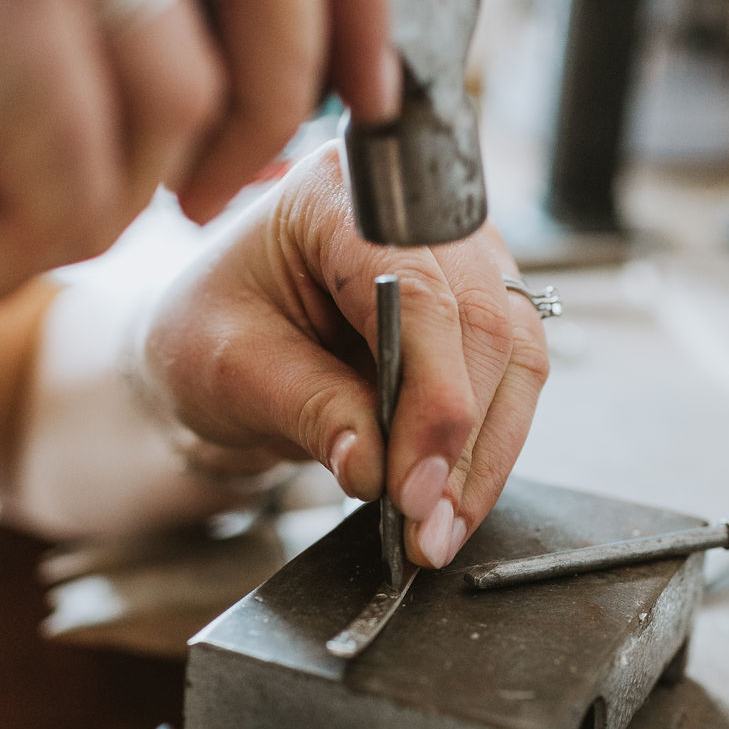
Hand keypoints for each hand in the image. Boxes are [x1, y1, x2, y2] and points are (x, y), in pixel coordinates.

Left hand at [143, 146, 549, 567]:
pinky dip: (486, 450)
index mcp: (340, 196)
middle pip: (484, 323)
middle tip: (427, 528)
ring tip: (439, 532)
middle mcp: (420, 212)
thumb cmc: (212, 331)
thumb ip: (308, 408)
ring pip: (516, 355)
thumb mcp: (231, 369)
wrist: (222, 339)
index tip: (411, 487)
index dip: (430, 397)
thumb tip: (376, 468)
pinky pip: (511, 380)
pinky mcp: (481, 307)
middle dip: (463, 441)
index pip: (417, 293)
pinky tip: (451, 505)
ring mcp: (462, 256)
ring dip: (485, 456)